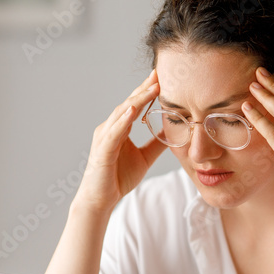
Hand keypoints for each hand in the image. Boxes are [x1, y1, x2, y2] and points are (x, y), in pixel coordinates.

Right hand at [75, 70, 167, 213]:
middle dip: (144, 88)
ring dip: (137, 99)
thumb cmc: (118, 178)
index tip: (162, 76)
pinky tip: (133, 110)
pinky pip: (114, 132)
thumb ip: (156, 143)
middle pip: (128, 103)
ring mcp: (104, 137)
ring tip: (152, 87)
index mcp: (118, 129)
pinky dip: (123, 120)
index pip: (134, 104)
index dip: (147, 91)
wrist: (101, 200)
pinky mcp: (102, 150)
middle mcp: (109, 128)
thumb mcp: (144, 157)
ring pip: (122, 113)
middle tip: (159, 73)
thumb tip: (173, 131)